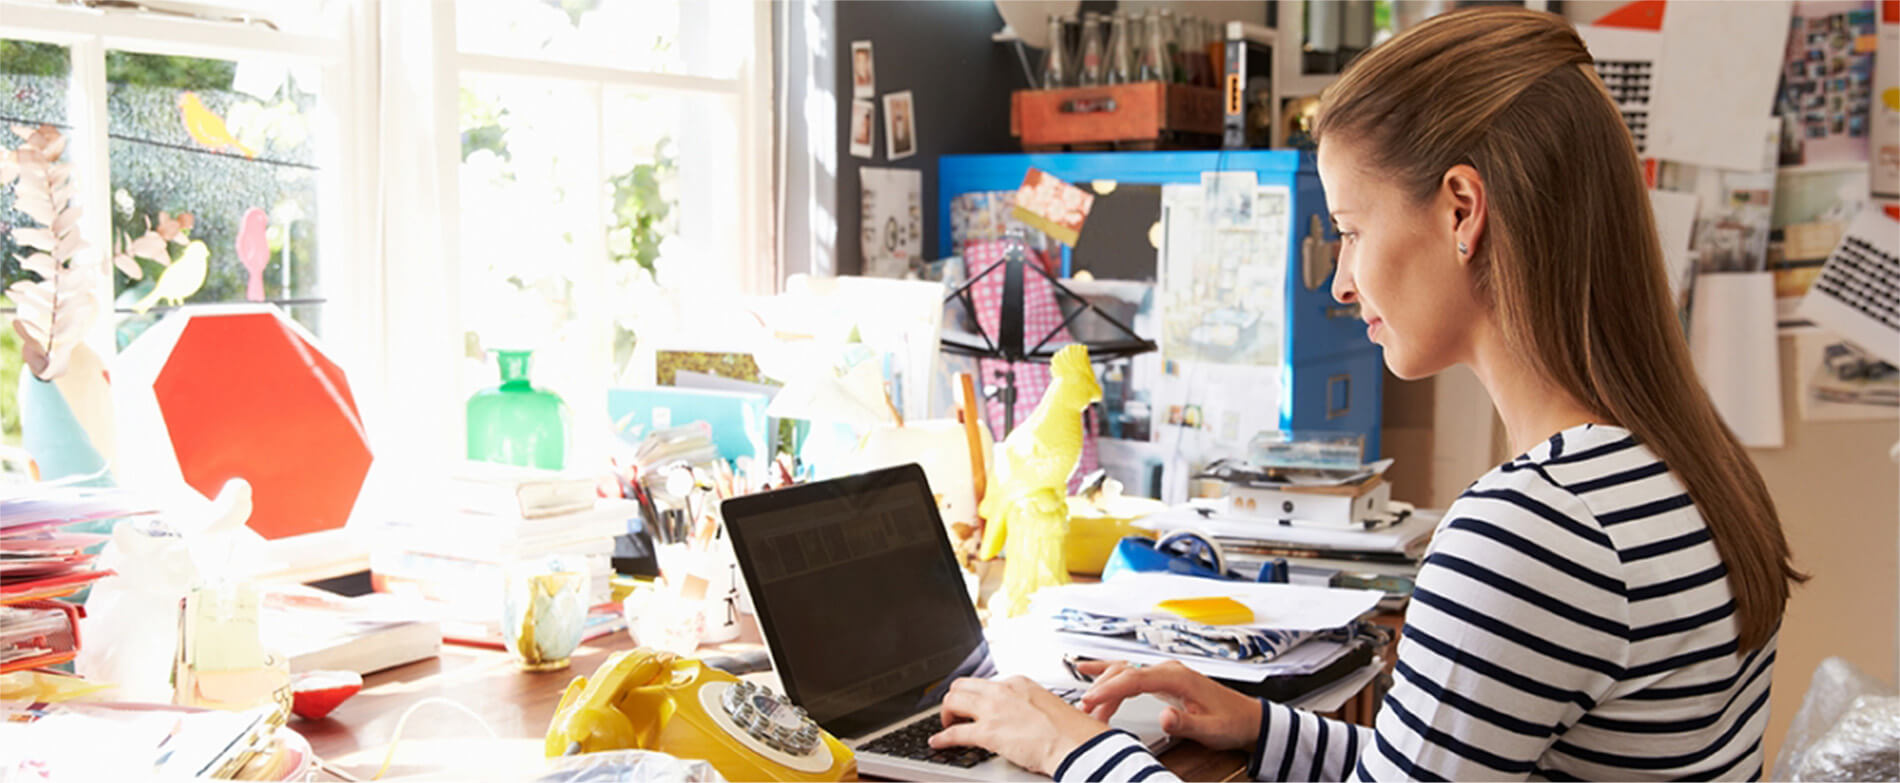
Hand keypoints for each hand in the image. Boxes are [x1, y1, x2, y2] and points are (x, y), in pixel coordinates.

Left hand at [929, 676, 1112, 775]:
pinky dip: (942, 738)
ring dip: (945, 714)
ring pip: (952, 701)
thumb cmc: (1068, 730)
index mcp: (1018, 682)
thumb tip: (1016, 717)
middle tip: (954, 713)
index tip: (970, 705)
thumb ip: (1025, 705)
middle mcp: (1002, 690)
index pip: (984, 683)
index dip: (974, 696)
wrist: (1075, 743)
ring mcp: (993, 710)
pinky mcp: (988, 732)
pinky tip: (938, 743)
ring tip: (946, 725)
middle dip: (954, 700)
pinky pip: (954, 732)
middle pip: (962, 686)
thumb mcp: (1044, 705)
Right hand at [1077, 660, 1261, 751]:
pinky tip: (1090, 670)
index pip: (1134, 677)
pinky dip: (1110, 673)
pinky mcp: (1163, 680)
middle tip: (1084, 709)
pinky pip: (1131, 673)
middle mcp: (1168, 670)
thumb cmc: (1231, 721)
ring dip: (1105, 686)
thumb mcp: (1210, 728)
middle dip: (1102, 688)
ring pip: (1125, 672)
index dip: (1110, 688)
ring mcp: (1165, 673)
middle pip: (1125, 672)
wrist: (1248, 718)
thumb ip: (1185, 722)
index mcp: (1177, 677)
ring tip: (1088, 706)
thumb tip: (1164, 717)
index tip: (1090, 700)